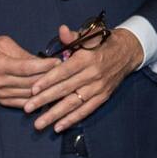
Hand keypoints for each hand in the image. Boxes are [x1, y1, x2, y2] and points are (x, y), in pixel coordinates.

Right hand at [0, 36, 55, 107]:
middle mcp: (0, 82)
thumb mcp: (3, 44)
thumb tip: (43, 62)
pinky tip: (48, 95)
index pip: (28, 68)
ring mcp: (1, 94)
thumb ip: (23, 54)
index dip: (45, 65)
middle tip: (65, 71)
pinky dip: (37, 100)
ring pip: (30, 95)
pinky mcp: (2, 101)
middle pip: (31, 83)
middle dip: (50, 77)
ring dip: (46, 90)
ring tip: (60, 83)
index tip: (58, 61)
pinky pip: (24, 103)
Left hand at [24, 27, 142, 131]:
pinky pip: (86, 110)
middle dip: (45, 100)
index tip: (32, 89)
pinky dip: (72, 119)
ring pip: (73, 103)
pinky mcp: (102, 97)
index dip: (48, 81)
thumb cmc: (103, 42)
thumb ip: (73, 36)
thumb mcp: (90, 35)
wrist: (128, 52)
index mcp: (87, 58)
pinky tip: (58, 127)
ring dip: (55, 115)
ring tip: (39, 123)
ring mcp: (98, 88)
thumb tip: (62, 30)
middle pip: (65, 90)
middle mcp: (92, 75)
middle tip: (28, 108)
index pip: (64, 72)